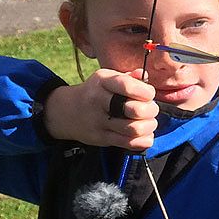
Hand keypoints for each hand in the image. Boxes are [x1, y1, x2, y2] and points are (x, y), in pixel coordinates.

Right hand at [44, 69, 158, 150]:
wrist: (66, 111)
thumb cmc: (96, 92)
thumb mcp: (108, 78)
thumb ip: (129, 78)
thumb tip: (144, 75)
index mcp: (103, 81)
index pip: (127, 86)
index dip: (146, 92)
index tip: (149, 95)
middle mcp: (98, 100)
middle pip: (135, 110)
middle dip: (151, 111)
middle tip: (151, 110)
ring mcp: (98, 121)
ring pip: (133, 129)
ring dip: (149, 127)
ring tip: (148, 123)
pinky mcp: (100, 138)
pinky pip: (127, 143)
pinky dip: (143, 140)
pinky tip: (144, 135)